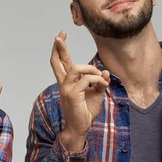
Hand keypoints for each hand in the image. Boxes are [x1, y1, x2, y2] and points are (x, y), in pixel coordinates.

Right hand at [50, 31, 109, 150]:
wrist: (80, 127)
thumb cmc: (86, 111)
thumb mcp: (96, 93)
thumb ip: (99, 82)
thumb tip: (105, 72)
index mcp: (68, 82)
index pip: (61, 62)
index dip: (60, 49)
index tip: (60, 36)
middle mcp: (64, 83)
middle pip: (57, 61)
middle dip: (59, 47)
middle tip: (59, 35)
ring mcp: (66, 88)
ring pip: (75, 68)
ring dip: (90, 69)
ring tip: (98, 76)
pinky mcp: (72, 94)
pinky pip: (86, 79)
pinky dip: (96, 79)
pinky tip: (101, 85)